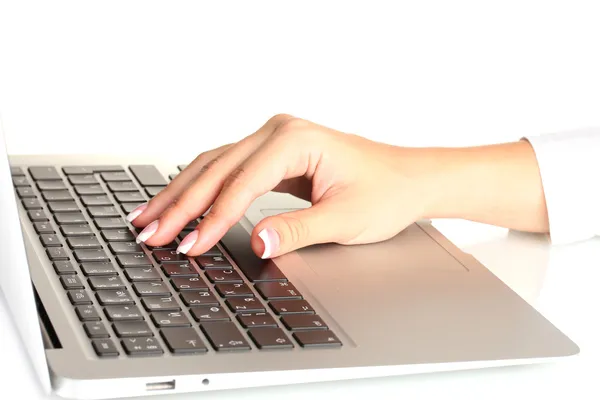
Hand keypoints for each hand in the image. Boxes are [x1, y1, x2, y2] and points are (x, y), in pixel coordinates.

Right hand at [128, 114, 439, 257]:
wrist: (408, 179)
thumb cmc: (385, 191)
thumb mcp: (344, 219)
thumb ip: (297, 230)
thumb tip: (256, 242)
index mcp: (295, 140)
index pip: (240, 184)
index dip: (212, 219)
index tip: (188, 245)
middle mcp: (278, 131)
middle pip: (215, 170)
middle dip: (181, 205)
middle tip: (148, 232)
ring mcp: (272, 140)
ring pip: (213, 166)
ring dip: (182, 194)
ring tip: (149, 217)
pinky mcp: (272, 154)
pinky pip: (227, 170)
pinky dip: (202, 190)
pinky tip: (181, 204)